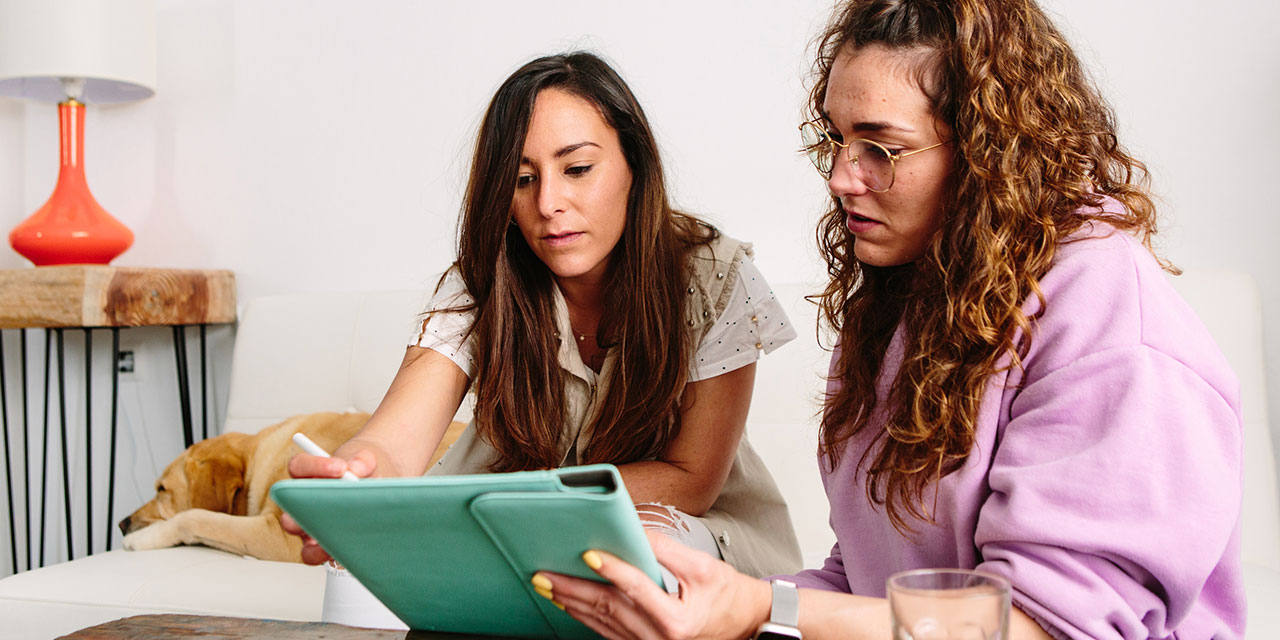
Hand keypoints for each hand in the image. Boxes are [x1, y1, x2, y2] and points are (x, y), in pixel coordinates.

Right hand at [278, 449, 377, 564]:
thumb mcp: (366, 462)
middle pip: (289, 503)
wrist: (373, 493)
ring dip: (318, 530)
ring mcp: (307, 525)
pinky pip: (312, 554)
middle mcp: (301, 501)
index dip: (315, 466)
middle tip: (333, 500)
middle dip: (308, 502)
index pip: (298, 466)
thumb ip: (362, 461)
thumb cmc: (362, 476)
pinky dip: (326, 553)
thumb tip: (355, 470)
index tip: (341, 468)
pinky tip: (348, 546)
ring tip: (344, 527)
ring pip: (298, 531)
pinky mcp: (319, 545)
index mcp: (308, 476)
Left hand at [538, 530, 771, 639]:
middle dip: (573, 590)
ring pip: (601, 623)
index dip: (612, 570)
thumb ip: (666, 550)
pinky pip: (607, 632)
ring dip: (571, 603)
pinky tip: (567, 602)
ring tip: (547, 584)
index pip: (636, 590)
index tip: (588, 554)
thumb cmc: (724, 594)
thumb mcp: (702, 566)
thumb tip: (631, 531)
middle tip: (544, 574)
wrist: (742, 623)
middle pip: (608, 610)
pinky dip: (584, 616)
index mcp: (677, 621)